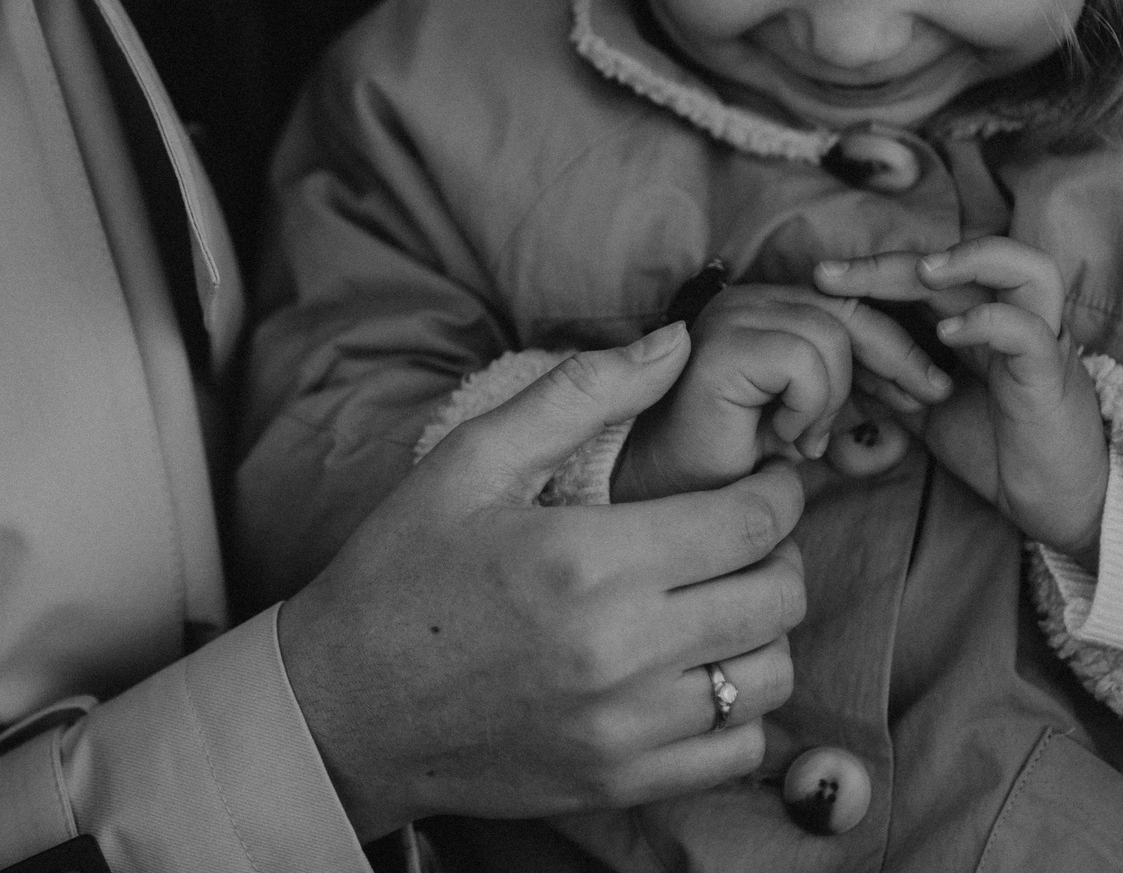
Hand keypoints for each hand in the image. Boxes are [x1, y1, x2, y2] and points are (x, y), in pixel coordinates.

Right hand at [280, 324, 807, 837]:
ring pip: (770, 676)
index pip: (751, 521)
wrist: (343, 704)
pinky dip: (741, 712)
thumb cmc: (402, 569)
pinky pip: (738, 751)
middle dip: (778, 553)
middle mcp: (620, 649)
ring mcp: (625, 727)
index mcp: (587, 558)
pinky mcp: (620, 782)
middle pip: (777, 597)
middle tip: (744, 535)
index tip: (765, 479)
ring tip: (718, 601)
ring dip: (762, 631)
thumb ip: (580, 392)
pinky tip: (696, 674)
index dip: (778, 491)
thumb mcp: (471, 460)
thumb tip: (676, 341)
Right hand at [614, 283, 952, 502]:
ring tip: (807, 439)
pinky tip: (785, 437)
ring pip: (830, 337)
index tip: (928, 390)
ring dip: (833, 400)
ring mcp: (729, 317)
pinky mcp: (722, 345)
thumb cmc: (736, 462)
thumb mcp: (814, 424)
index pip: (849, 305)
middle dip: (896, 358)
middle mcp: (745, 300)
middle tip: (920, 403)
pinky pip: (802, 362)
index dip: (896, 346)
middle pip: (848, 310)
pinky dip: (808, 406)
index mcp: (766, 308)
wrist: (675, 495)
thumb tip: (925, 398)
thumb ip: (857, 404)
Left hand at [813, 237, 1107, 557]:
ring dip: (970, 260)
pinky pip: (1030, 332)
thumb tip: (835, 360)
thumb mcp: (927, 409)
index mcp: (981, 321)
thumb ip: (890, 378)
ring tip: (920, 274)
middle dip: (893, 262)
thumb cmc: (997, 449)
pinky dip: (990, 321)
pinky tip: (949, 333)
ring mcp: (1041, 340)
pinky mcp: (1053, 374)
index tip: (819, 280)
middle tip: (833, 275)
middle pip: (960, 262)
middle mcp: (1014, 318)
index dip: (874, 271)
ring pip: (1026, 269)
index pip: (928, 275)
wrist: (1056, 504)